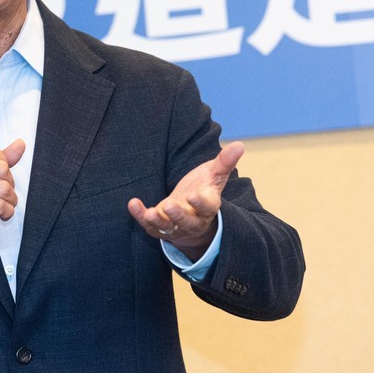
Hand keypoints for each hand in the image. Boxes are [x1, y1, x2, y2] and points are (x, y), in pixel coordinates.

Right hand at [0, 139, 25, 256]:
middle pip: (1, 168)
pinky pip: (1, 206)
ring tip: (2, 204)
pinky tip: (0, 214)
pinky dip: (7, 212)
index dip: (2, 161)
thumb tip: (20, 144)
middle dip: (9, 183)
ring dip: (10, 199)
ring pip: (4, 188)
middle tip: (1, 193)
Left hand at [127, 141, 244, 261]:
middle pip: (187, 221)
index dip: (200, 203)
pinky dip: (140, 215)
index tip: (193, 195)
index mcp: (208, 207)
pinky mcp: (159, 228)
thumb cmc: (203, 190)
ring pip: (167, 227)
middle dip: (178, 215)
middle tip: (169, 206)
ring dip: (158, 220)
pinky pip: (149, 225)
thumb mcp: (214, 176)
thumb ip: (224, 162)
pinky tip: (133, 204)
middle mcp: (192, 220)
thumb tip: (240, 144)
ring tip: (149, 213)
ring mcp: (175, 226)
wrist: (191, 216)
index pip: (207, 207)